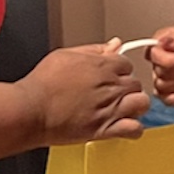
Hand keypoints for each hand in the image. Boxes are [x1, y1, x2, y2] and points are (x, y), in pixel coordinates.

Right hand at [16, 45, 149, 144]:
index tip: (111, 77)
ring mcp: (110, 109)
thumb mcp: (65, 55)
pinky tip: (124, 126)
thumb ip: (94, 50)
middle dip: (126, 88)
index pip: (127, 64)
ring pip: (141, 104)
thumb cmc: (42, 84)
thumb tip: (115, 44)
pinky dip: (134, 128)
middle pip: (136, 84)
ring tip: (123, 109)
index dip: (119, 71)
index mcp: (103, 65)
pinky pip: (135, 129)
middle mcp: (110, 86)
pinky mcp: (106, 129)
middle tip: (113, 94)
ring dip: (134, 106)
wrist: (31, 110)